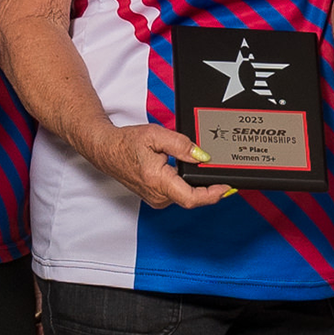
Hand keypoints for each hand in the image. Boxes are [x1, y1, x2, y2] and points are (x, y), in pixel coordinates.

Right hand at [79, 121, 232, 208]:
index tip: (227, 187)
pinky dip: (189, 184)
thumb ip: (181, 145)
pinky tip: (194, 172)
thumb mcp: (156, 136)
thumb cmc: (126, 143)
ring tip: (208, 169)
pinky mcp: (156, 197)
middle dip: (210, 186)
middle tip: (223, 173)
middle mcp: (158, 196)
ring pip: (186, 195)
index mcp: (158, 182)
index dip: (213, 195)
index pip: (191, 198)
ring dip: (199, 185)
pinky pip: (179, 193)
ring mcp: (157, 199)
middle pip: (193, 197)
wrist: (106, 150)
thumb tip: (203, 155)